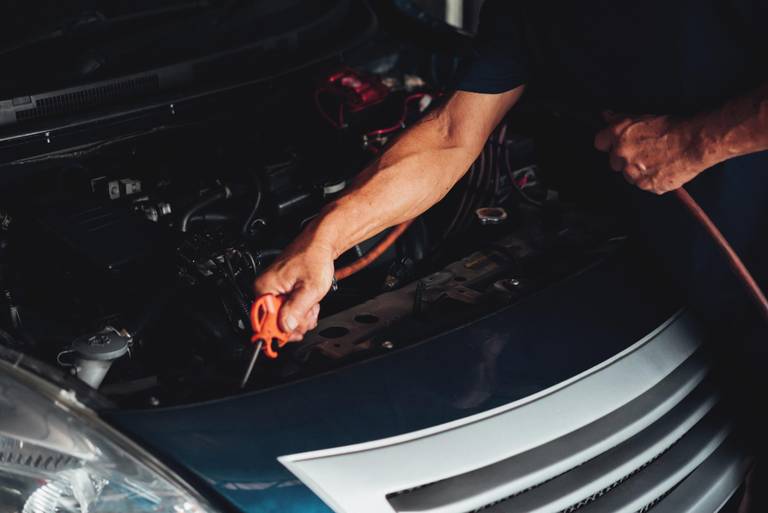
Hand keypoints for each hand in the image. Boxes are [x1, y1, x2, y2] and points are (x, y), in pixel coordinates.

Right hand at [253, 240, 334, 340]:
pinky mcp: (282, 292)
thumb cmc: (313, 257)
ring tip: (311, 305)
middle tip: (309, 313)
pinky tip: (308, 303)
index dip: (281, 329)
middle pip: (275, 321)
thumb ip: (296, 310)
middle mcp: (265, 289)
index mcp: (264, 287)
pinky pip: (288, 310)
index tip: (294, 333)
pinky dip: (301, 310)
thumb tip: (285, 327)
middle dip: (296, 322)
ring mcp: (273, 291)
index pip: (264, 320)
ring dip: (301, 317)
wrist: (320, 244)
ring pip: (284, 317)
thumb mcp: (310, 288)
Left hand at [594, 111, 715, 194]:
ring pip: (628, 175)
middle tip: (644, 152)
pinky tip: (664, 168)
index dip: (609, 143)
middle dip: (625, 159)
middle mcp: (621, 154)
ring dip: (638, 170)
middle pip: (613, 162)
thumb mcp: (644, 117)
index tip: (617, 144)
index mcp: (618, 134)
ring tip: (658, 160)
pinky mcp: (645, 185)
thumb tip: (605, 116)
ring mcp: (632, 172)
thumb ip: (620, 119)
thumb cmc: (673, 127)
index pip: (599, 143)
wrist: (695, 142)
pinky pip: (644, 185)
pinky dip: (652, 179)